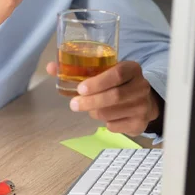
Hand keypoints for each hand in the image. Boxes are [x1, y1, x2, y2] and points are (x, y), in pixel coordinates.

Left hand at [46, 60, 160, 136]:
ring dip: (95, 112)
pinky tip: (104, 116)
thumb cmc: (117, 84)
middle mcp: (141, 86)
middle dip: (90, 102)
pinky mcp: (141, 124)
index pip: (117, 74)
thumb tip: (50, 67)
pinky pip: (115, 126)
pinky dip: (105, 123)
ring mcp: (143, 106)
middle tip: (74, 104)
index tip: (80, 89)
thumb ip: (79, 69)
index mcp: (132, 68)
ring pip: (111, 113)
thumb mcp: (104, 72)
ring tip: (90, 108)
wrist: (144, 101)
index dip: (98, 82)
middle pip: (114, 96)